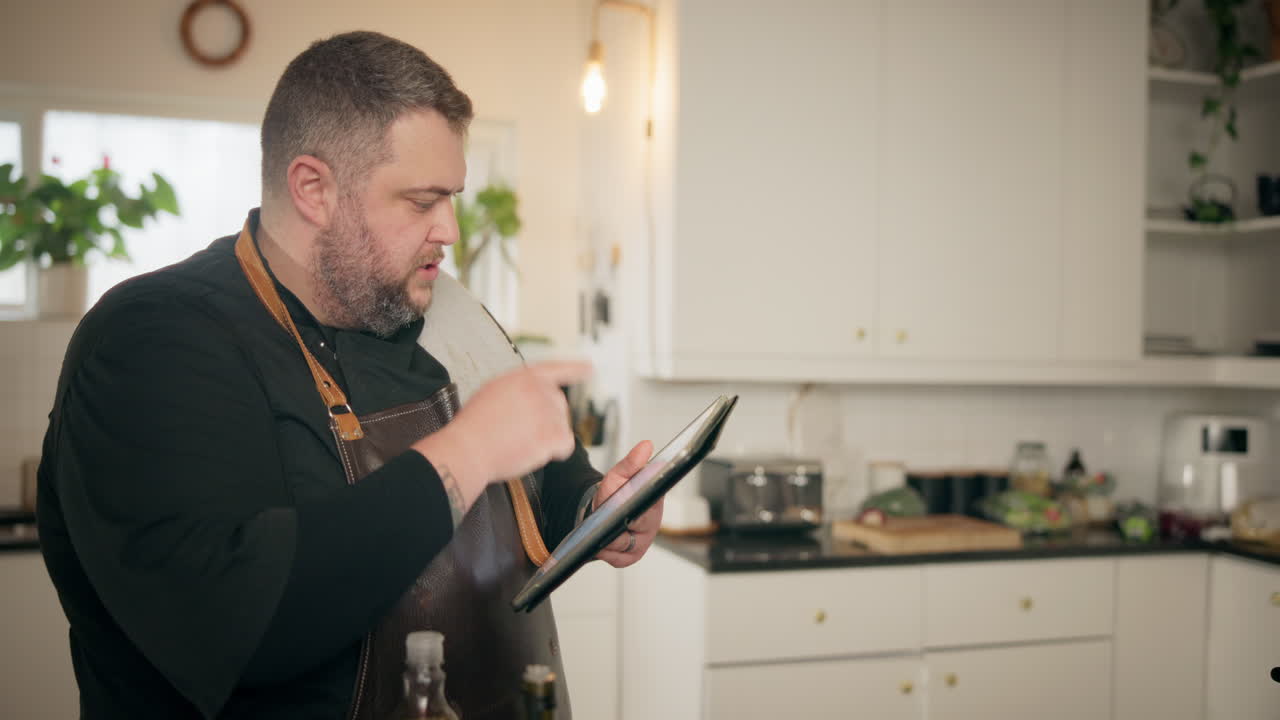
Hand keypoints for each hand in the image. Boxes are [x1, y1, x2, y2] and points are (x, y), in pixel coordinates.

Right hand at [414, 361, 590, 515]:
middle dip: (548, 419)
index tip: (589, 368)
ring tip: (518, 441)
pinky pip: (566, 445)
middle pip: (560, 405)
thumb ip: (519, 389)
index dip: (574, 369)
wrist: (469, 448)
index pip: (556, 369)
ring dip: (547, 437)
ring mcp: (547, 411)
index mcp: (524, 377)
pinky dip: (554, 452)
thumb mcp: (494, 392)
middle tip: (522, 432)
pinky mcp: (552, 434)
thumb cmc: (474, 427)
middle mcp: (539, 390)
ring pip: (562, 427)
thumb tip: (536, 397)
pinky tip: (533, 451)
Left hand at [595, 440, 660, 567]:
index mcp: (654, 500)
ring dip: (611, 539)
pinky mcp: (632, 556)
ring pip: (626, 544)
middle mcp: (652, 522)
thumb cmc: (615, 494)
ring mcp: (643, 541)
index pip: (650, 503)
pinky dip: (608, 553)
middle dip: (620, 522)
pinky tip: (601, 546)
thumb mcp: (619, 475)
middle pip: (638, 525)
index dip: (638, 505)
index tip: (625, 505)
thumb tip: (646, 445)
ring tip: (600, 532)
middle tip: (606, 520)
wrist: (604, 513)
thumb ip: (631, 462)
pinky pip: (620, 559)